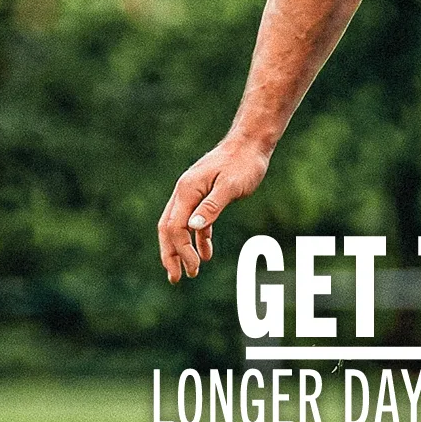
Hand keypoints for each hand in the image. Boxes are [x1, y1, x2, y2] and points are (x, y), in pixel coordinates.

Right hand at [157, 139, 269, 282]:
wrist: (251, 143)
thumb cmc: (243, 163)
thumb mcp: (230, 186)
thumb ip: (212, 207)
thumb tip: (193, 228)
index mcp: (187, 191)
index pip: (175, 227)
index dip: (180, 250)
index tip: (192, 268)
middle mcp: (184, 192)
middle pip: (169, 229)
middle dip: (171, 255)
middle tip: (176, 279)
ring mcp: (193, 194)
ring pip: (180, 227)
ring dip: (183, 250)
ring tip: (189, 272)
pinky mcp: (205, 195)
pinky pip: (196, 221)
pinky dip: (199, 238)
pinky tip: (206, 254)